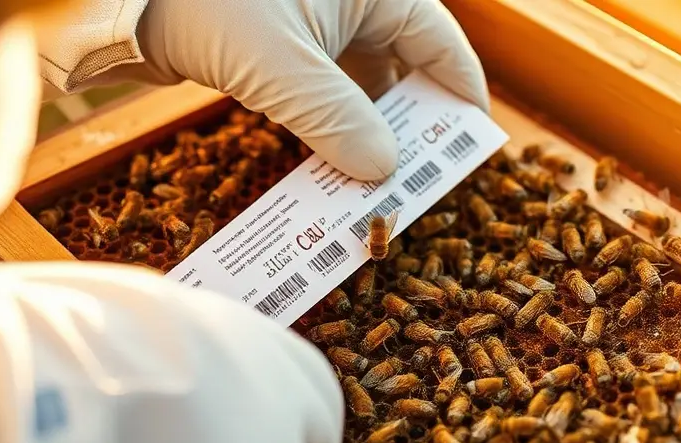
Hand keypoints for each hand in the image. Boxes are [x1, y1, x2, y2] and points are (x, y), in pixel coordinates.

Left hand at [103, 0, 488, 180]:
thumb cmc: (208, 2)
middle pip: (405, 68)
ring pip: (361, 87)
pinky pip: (322, 96)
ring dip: (368, 136)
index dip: (461, 93)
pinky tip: (334, 168)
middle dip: (412, 125)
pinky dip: (331, 131)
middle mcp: (350, 3)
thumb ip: (339, 120)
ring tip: (378, 186)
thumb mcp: (282, 67)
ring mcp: (313, 25)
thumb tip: (385, 172)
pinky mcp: (279, 49)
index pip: (440, 42)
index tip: (472, 144)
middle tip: (422, 178)